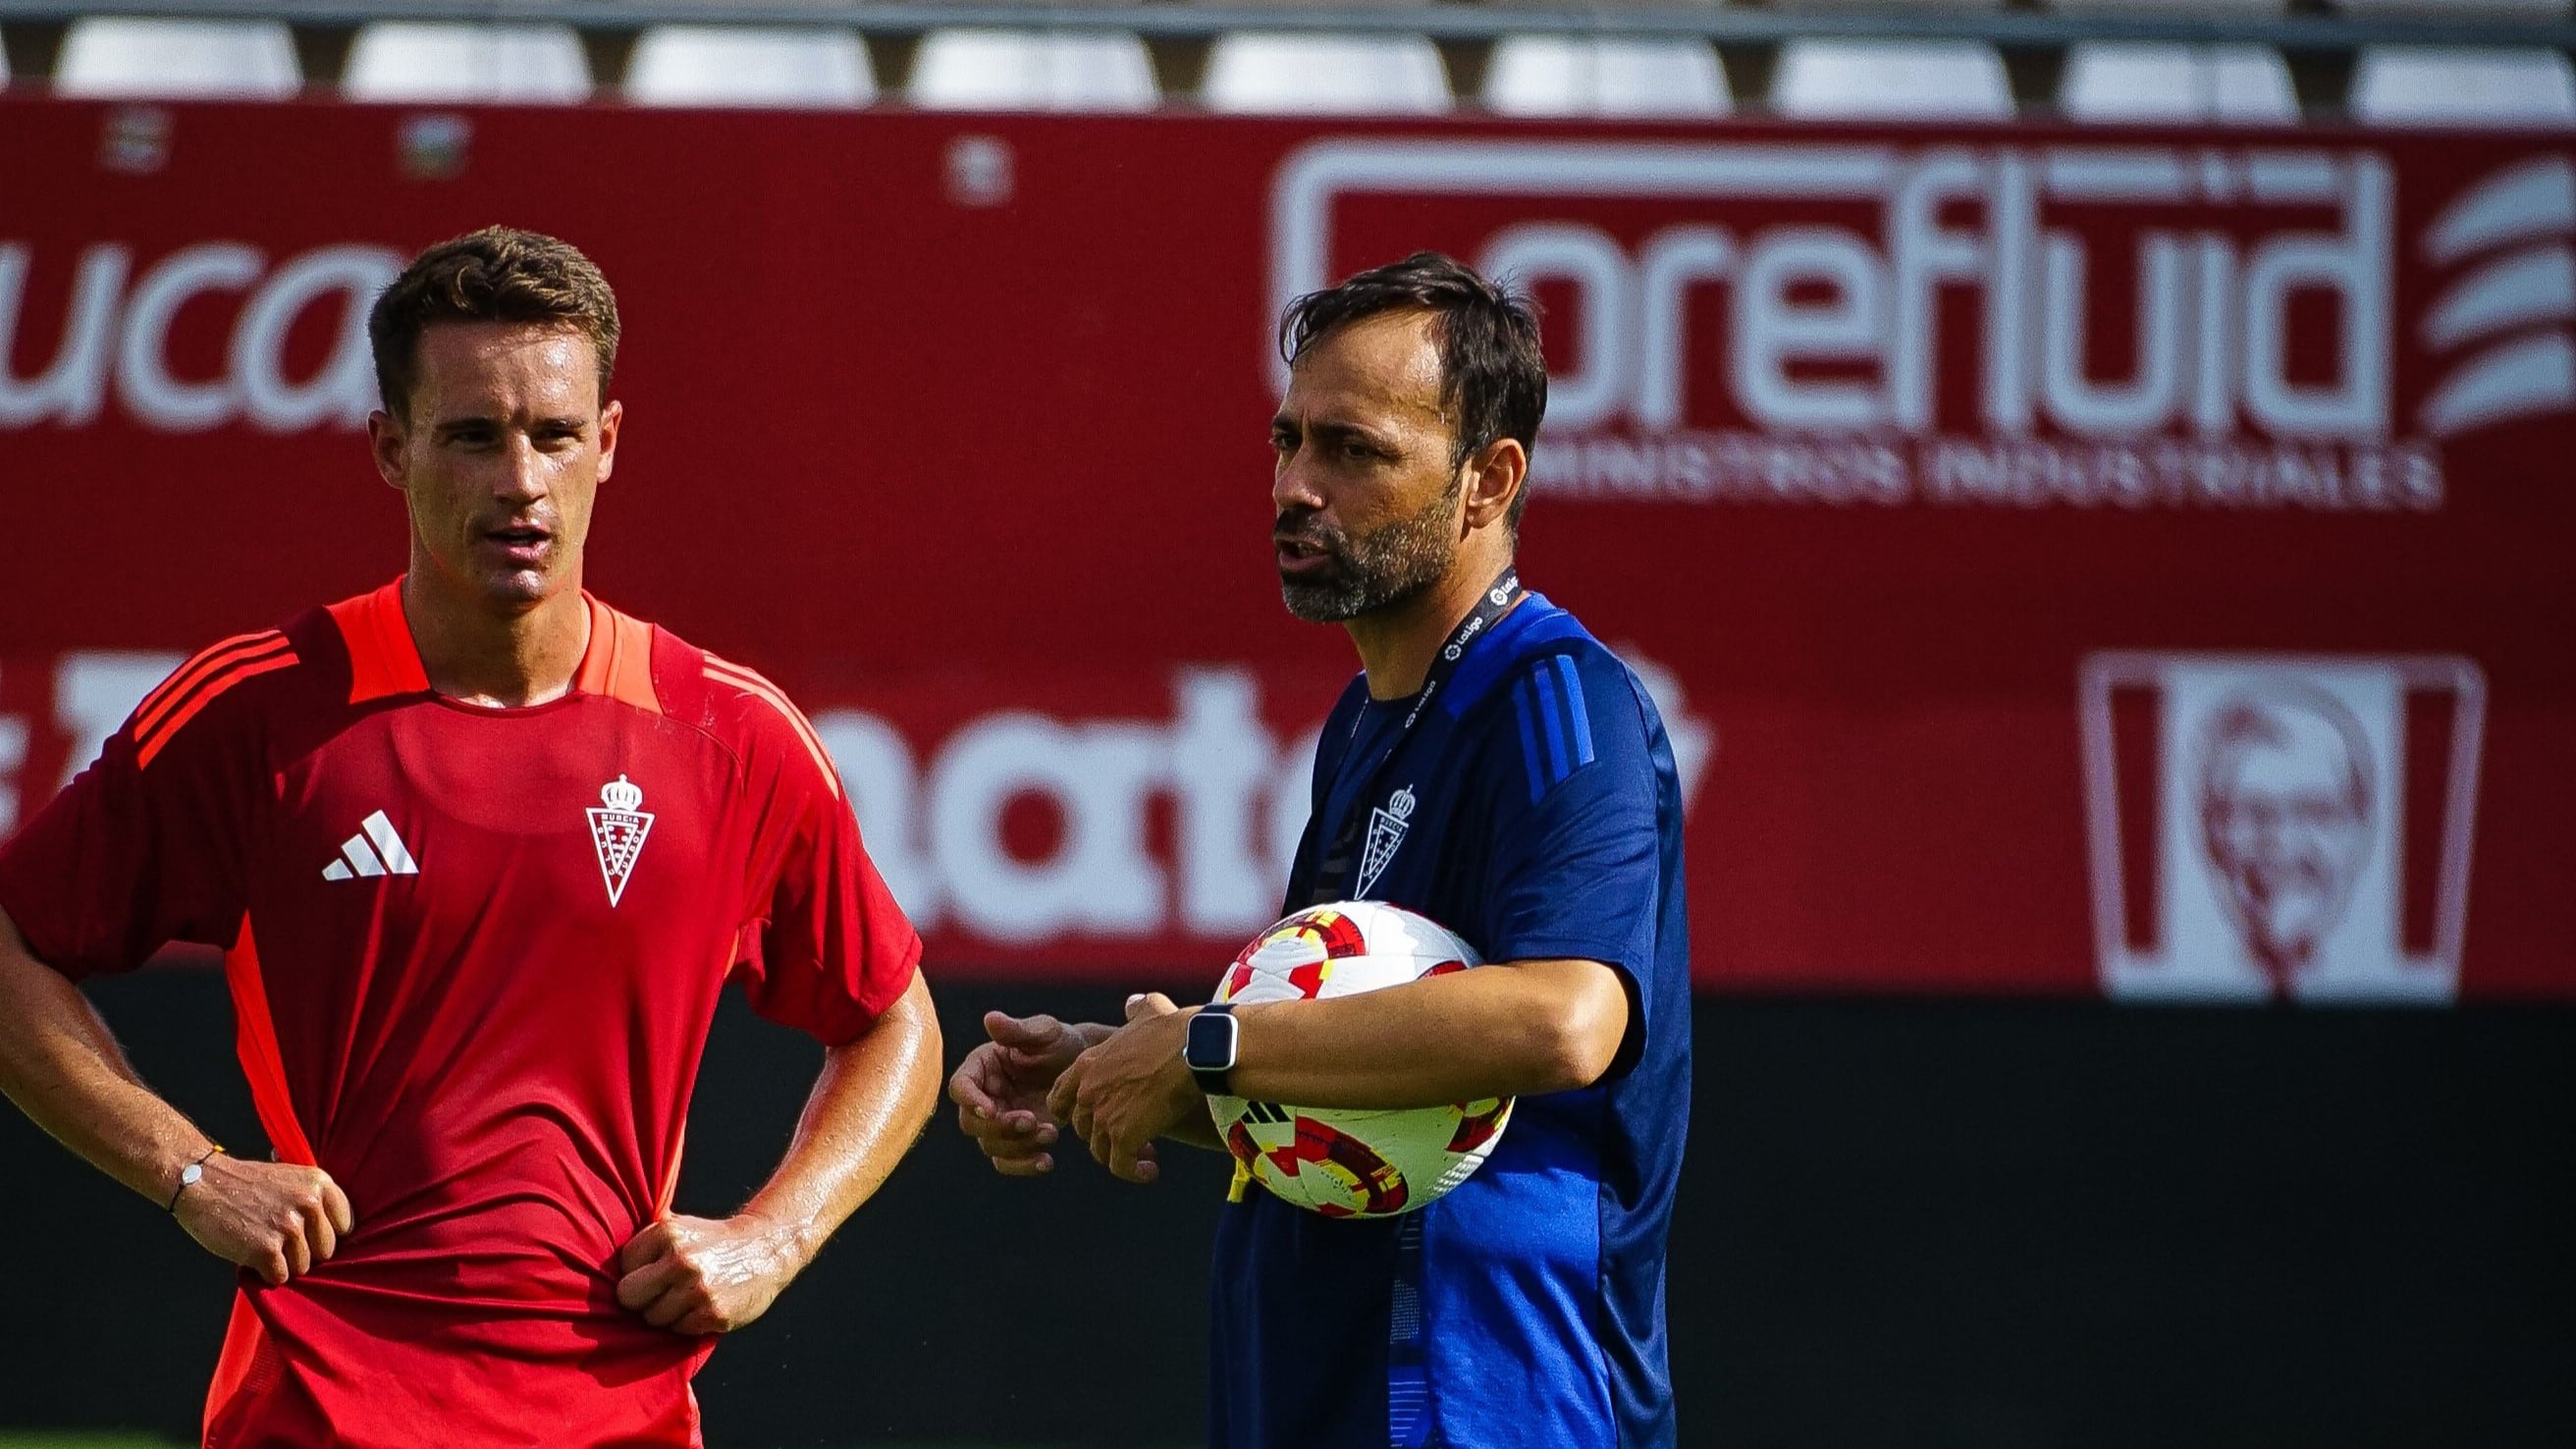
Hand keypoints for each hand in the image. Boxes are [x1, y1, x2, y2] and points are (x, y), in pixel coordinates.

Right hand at [174, 1153, 354, 1286]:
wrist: (202, 1183)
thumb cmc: (245, 1184)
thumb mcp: (291, 1179)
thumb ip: (315, 1201)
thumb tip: (338, 1233)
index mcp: (319, 1183)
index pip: (345, 1225)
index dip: (325, 1236)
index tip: (309, 1236)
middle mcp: (309, 1203)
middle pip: (326, 1251)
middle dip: (304, 1252)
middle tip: (278, 1241)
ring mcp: (288, 1227)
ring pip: (303, 1267)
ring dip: (282, 1263)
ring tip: (261, 1243)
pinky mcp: (266, 1249)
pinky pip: (280, 1276)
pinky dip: (265, 1273)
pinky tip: (251, 1254)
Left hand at [615, 1212, 803, 1336]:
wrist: (767, 1248)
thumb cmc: (712, 1241)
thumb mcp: (680, 1225)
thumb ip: (646, 1240)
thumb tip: (591, 1254)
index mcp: (667, 1233)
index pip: (623, 1267)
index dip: (637, 1272)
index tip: (655, 1269)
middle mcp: (680, 1260)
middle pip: (628, 1296)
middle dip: (642, 1298)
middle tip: (661, 1291)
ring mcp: (697, 1289)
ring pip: (652, 1318)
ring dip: (666, 1313)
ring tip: (687, 1297)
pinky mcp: (712, 1313)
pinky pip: (678, 1330)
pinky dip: (687, 1323)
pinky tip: (703, 1306)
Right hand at [948, 1011, 1105, 1176]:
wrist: (1083, 1067)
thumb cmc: (1059, 1042)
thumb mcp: (1043, 1032)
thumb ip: (1017, 1030)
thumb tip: (991, 1019)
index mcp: (982, 1067)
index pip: (960, 1087)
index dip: (969, 1101)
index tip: (990, 1109)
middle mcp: (984, 1096)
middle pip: (970, 1123)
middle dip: (999, 1127)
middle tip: (1031, 1120)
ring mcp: (999, 1120)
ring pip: (990, 1145)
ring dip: (1017, 1146)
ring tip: (1050, 1133)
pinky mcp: (1016, 1139)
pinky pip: (1008, 1162)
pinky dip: (1024, 1166)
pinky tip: (1047, 1161)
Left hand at [1047, 993, 1199, 1185]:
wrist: (1196, 1051)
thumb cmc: (1175, 1029)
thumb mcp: (1148, 1010)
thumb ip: (1134, 1010)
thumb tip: (1132, 1005)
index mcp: (1088, 1064)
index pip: (1059, 1098)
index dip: (1070, 1112)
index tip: (1087, 1121)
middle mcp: (1089, 1092)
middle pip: (1081, 1127)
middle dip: (1102, 1134)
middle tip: (1128, 1136)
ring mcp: (1105, 1116)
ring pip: (1099, 1150)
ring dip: (1120, 1156)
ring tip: (1145, 1156)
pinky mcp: (1125, 1136)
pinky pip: (1120, 1166)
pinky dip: (1133, 1172)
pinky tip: (1151, 1171)